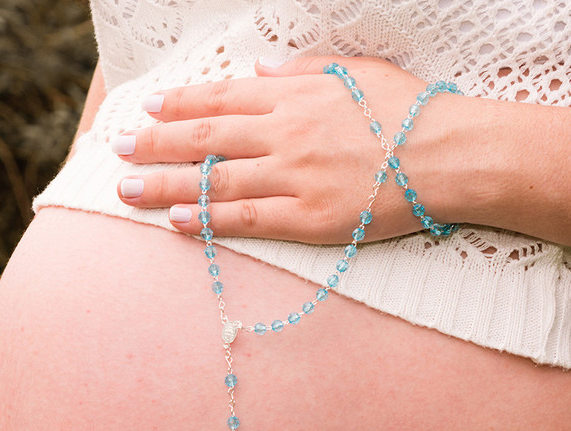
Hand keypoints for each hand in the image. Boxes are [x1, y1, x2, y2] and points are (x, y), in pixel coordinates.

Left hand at [113, 56, 460, 243]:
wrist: (451, 156)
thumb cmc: (413, 112)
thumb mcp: (359, 73)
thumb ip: (305, 70)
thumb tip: (261, 69)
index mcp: (296, 96)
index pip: (222, 99)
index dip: (179, 104)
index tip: (147, 109)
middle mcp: (286, 133)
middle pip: (205, 138)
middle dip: (155, 144)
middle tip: (119, 152)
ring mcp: (294, 177)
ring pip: (215, 181)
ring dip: (165, 185)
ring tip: (127, 191)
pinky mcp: (308, 218)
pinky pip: (245, 219)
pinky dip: (206, 219)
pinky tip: (174, 221)